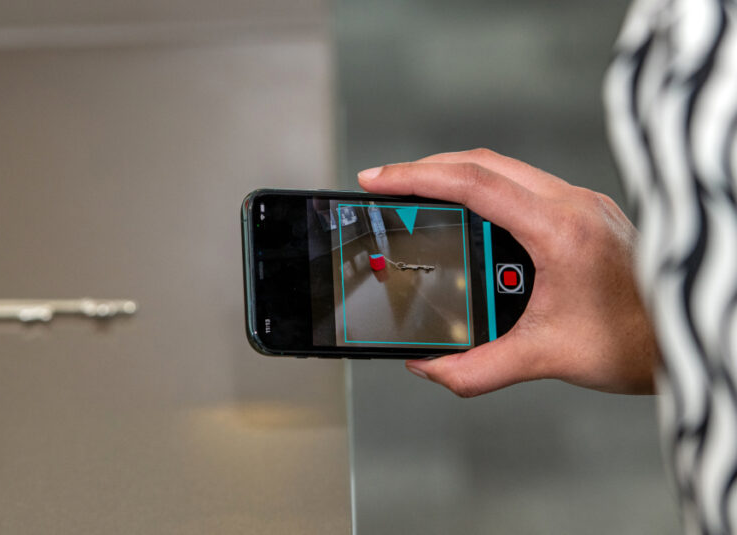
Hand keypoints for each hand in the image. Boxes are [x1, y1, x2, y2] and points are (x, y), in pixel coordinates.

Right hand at [358, 148, 658, 395]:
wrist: (690, 339)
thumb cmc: (637, 342)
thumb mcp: (545, 358)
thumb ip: (476, 368)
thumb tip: (429, 368)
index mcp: (560, 228)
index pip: (473, 183)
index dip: (416, 178)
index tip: (378, 181)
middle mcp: (573, 204)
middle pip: (482, 163)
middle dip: (426, 170)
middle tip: (386, 185)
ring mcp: (582, 204)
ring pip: (504, 170)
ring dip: (456, 178)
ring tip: (417, 198)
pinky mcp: (586, 215)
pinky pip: (523, 187)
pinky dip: (484, 193)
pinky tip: (467, 219)